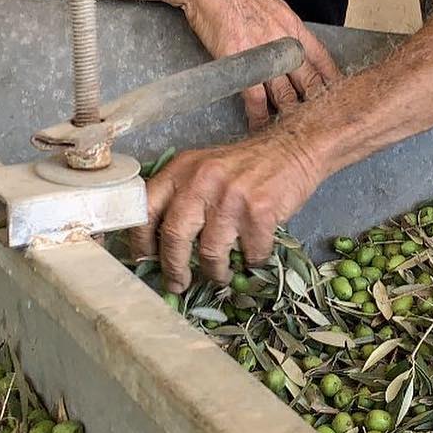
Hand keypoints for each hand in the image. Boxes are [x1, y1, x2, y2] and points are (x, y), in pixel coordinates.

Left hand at [127, 128, 324, 291]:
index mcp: (181, 169)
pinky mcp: (260, 211)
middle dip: (174, 268)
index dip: (139, 240)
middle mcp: (201, 180)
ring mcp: (231, 196)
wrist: (293, 149)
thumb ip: (180, 196)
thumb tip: (158, 244)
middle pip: (174, 236)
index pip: (145, 209)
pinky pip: (249, 253)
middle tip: (178, 284)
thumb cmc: (245, 166)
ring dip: (215, 271)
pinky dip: (251, 262)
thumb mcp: (203, 168)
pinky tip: (252, 257)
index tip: (144, 260)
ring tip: (219, 275)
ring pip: (210, 252)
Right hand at [180, 0, 341, 129]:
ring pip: (286, 94)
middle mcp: (285, 43)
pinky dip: (260, 116)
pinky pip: (256, 99)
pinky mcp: (243, 66)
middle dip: (315, 104)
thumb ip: (279, 25)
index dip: (332, 80)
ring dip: (290, 115)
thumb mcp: (269, 3)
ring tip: (294, 131)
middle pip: (309, 81)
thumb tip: (281, 36)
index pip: (323, 59)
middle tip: (321, 122)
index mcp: (294, 27)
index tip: (339, 95)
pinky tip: (262, 127)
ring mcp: (265, 56)